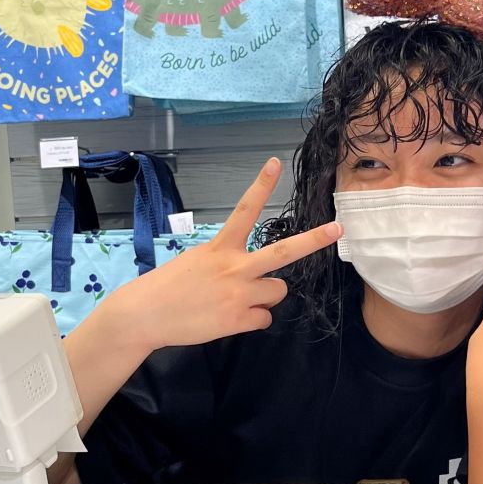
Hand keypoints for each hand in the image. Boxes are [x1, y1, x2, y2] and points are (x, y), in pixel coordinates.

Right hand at [102, 158, 340, 351]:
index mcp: (220, 247)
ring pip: (278, 292)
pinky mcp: (238, 319)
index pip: (244, 210)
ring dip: (264, 297)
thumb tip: (252, 279)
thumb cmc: (168, 287)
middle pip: (283, 252)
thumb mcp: (197, 261)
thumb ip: (227, 263)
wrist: (144, 315)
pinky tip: (229, 319)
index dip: (261, 185)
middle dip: (314, 240)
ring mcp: (239, 293)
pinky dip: (252, 321)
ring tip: (237, 301)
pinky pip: (265, 319)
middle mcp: (234, 267)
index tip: (275, 163)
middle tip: (338, 228)